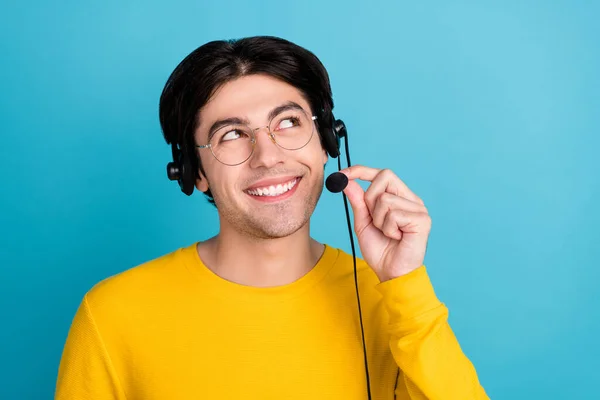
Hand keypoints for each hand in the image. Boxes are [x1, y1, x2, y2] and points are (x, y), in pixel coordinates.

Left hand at [340, 165, 431, 281]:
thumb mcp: (363, 222)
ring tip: (388, 233)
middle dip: (370, 198)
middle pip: (385, 176)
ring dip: (379, 220)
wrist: (391, 273)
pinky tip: (396, 238)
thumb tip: (346, 180)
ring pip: (385, 199)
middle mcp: (411, 199)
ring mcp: (419, 208)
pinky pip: (394, 214)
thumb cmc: (380, 250)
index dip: (361, 170)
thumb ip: (358, 201)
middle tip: (374, 219)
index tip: (342, 174)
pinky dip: (388, 229)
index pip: (382, 174)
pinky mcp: (422, 220)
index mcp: (399, 197)